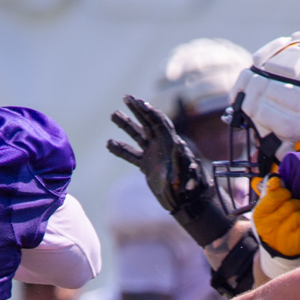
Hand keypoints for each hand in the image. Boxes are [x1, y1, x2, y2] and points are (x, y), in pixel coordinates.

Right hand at [107, 94, 236, 248]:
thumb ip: (182, 159)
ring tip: (113, 114)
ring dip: (126, 125)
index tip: (139, 102)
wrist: (187, 202)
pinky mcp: (147, 165)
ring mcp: (154, 154)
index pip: (160, 122)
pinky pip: (132, 155)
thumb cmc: (191, 188)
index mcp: (172, 144)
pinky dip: (121, 150)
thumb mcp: (188, 172)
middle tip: (126, 97)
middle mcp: (162, 146)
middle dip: (137, 110)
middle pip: (148, 123)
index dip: (150, 112)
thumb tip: (179, 146)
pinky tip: (108, 144)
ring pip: (138, 136)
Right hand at [253, 175, 299, 260]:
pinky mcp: (294, 243)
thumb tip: (275, 178)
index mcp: (259, 213)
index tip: (285, 197)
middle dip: (295, 204)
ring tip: (299, 217)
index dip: (284, 193)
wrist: (275, 251)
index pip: (276, 194)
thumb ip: (270, 193)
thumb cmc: (272, 224)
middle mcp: (268, 225)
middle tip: (294, 208)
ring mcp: (281, 235)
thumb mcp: (266, 209)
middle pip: (291, 203)